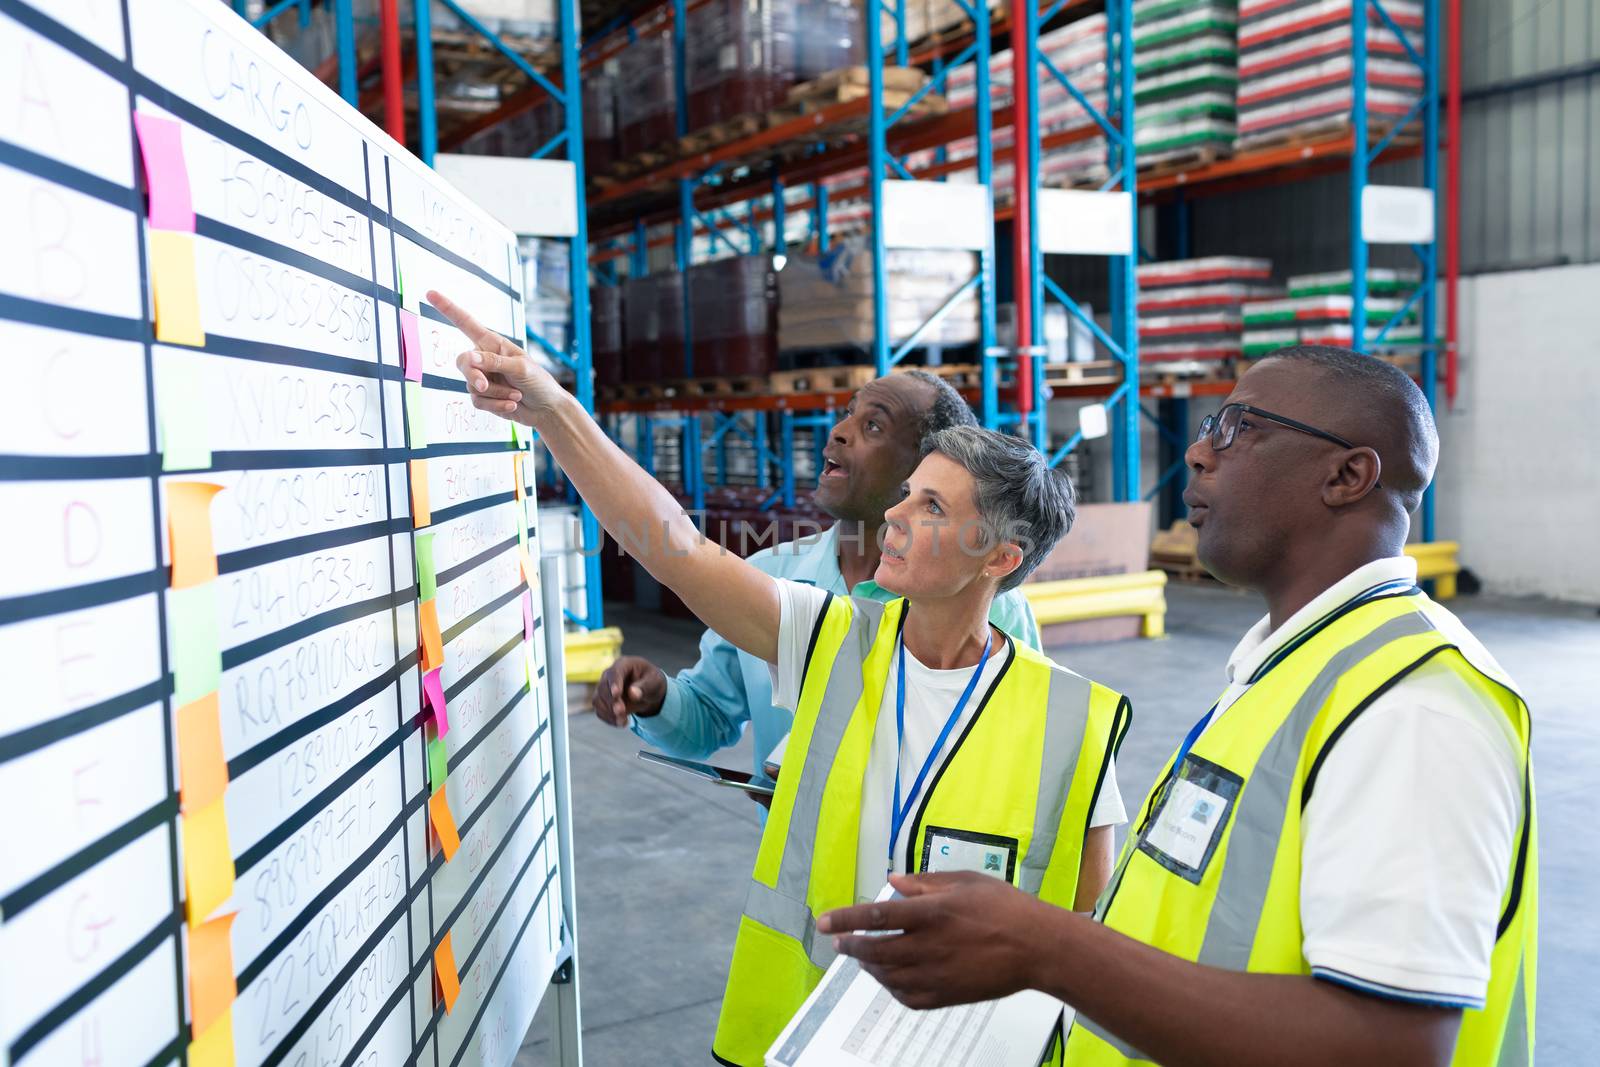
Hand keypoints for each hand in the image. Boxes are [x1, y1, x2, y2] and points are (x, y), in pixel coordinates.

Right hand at [427, 289, 565, 424]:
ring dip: (497, 394)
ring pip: (473, 386)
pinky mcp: (484, 397)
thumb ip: (494, 362)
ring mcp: (483, 378)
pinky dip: (496, 406)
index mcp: (493, 343)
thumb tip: (468, 358)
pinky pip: (478, 402)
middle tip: (484, 386)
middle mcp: (484, 359)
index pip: (466, 323)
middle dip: (474, 376)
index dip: (448, 308)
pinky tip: (512, 406)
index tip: (430, 293)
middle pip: (463, 363)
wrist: (546, 408)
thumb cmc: (538, 381)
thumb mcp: (520, 368)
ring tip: (516, 395)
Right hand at [591, 655, 667, 726]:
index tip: (616, 695)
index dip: (614, 683)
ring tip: (624, 721)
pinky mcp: (602, 701)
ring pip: (598, 700)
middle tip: (621, 712)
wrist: (647, 692)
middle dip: (612, 702)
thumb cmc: (652, 682)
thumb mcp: (654, 682)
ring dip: (609, 712)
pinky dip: (609, 719)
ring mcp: (604, 688)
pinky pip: (600, 711)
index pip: (614, 673)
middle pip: (603, 688)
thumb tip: (632, 693)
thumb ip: (644, 687)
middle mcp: (610, 675)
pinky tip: (621, 723)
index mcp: (623, 664)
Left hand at [817, 871, 1055, 1009]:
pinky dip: (892, 987)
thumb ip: (925, 882)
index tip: (825, 922)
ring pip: (888, 975)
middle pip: (875, 950)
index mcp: (932, 912)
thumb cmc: (1006, 908)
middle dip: (851, 946)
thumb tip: (893, 883)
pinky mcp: (947, 995)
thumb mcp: (965, 882)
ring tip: (864, 957)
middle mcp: (929, 945)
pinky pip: (908, 997)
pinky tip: (892, 977)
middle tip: (839, 941)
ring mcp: (937, 974)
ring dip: (870, 965)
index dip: (845, 919)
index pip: (875, 916)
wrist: (1039, 947)